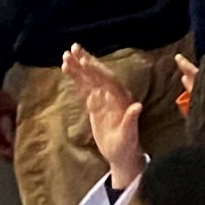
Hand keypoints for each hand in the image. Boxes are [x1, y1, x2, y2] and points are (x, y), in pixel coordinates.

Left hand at [0, 89, 19, 160]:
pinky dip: (3, 151)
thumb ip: (15, 121)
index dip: (9, 147)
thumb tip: (22, 130)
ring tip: (15, 159)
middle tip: (17, 160)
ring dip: (6, 154)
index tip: (17, 151)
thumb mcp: (10, 110)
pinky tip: (11, 154)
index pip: (1, 141)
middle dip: (8, 154)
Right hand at [64, 42, 146, 190]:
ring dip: (79, 66)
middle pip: (98, 73)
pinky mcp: (95, 102)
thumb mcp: (128, 135)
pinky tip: (66, 69)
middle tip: (73, 48)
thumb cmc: (125, 146)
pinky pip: (84, 86)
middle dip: (86, 61)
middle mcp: (113, 93)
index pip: (108, 79)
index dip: (97, 71)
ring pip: (90, 77)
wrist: (121, 155)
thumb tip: (138, 106)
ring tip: (66, 55)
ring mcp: (103, 97)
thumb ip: (131, 120)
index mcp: (121, 98)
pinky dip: (76, 77)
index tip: (84, 62)